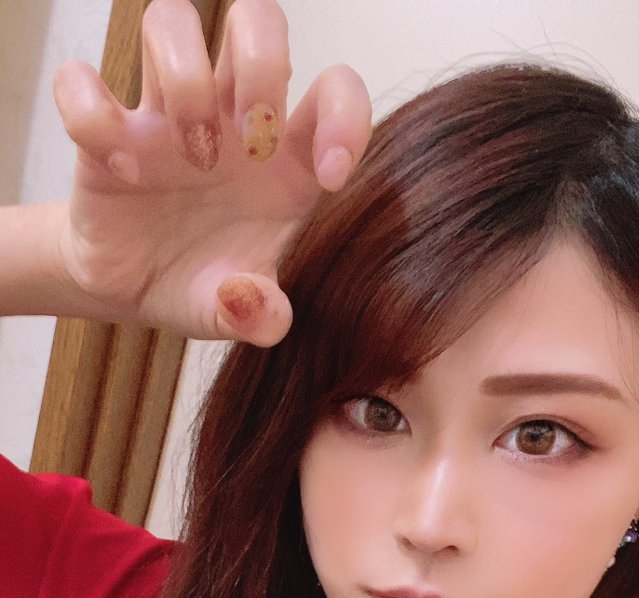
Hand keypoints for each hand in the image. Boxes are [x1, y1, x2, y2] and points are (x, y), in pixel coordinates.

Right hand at [51, 0, 371, 342]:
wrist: (134, 293)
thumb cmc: (202, 285)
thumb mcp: (236, 313)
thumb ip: (259, 315)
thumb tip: (258, 308)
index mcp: (285, 156)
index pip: (335, 88)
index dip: (346, 115)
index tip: (331, 176)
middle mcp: (230, 119)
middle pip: (256, 20)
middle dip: (262, 63)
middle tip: (252, 138)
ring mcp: (166, 115)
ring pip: (171, 22)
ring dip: (186, 78)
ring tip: (189, 150)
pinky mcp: (105, 131)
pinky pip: (81, 83)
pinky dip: (95, 117)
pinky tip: (121, 170)